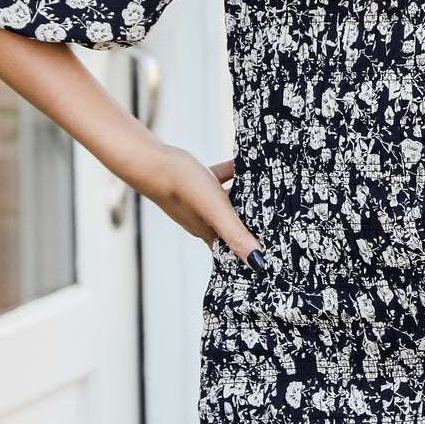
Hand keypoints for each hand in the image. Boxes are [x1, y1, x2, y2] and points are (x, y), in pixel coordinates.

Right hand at [140, 145, 265, 266]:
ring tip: (263, 191)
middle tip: (273, 221)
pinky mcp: (192, 181)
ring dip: (242, 198)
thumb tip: (258, 264)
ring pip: (226, 203)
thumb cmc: (181, 186)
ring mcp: (196, 201)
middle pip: (231, 227)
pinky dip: (230, 174)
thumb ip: (236, 235)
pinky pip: (218, 179)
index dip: (247, 254)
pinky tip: (242, 163)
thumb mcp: (216, 210)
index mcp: (208, 233)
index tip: (268, 255)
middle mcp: (202, 220)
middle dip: (250, 225)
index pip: (231, 252)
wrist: (151, 159)